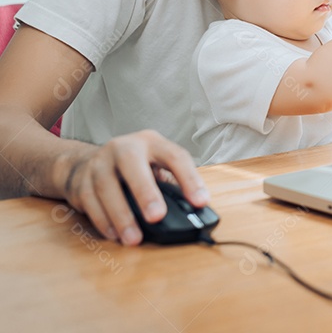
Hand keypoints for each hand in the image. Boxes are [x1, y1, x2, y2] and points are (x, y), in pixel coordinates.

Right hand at [62, 130, 207, 245]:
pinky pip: (90, 202)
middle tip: (157, 217)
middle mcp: (124, 147)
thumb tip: (190, 212)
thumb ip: (170, 185)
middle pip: (132, 165)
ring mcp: (99, 163)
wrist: (85, 163)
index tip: (200, 202)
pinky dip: (103, 221)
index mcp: (152, 143)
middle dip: (146, 192)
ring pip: (107, 187)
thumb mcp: (155, 166)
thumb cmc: (132, 168)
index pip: (175, 156)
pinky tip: (115, 235)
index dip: (190, 179)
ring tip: (134, 239)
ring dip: (122, 216)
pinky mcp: (81, 181)